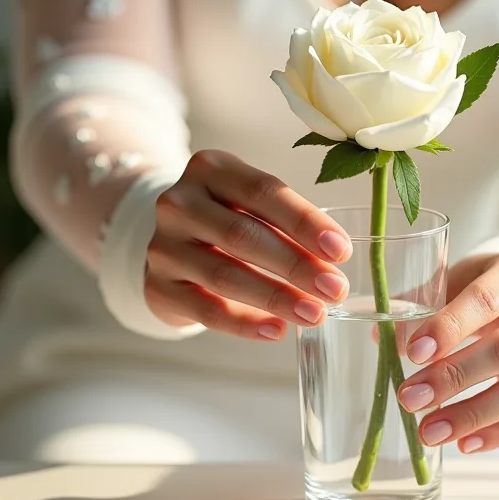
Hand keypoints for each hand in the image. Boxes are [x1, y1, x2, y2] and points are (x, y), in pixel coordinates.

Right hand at [145, 150, 351, 339]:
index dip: (305, 222)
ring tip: (314, 314)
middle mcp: (179, 202)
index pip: (264, 192)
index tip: (341, 251)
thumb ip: (289, 223)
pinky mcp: (157, 287)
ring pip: (224, 275)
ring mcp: (163, 245)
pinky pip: (205, 309)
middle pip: (243, 235)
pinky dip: (243, 323)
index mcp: (212, 169)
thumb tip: (334, 259)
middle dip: (296, 265)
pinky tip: (276, 330)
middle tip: (334, 289)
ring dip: (275, 298)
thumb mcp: (253, 205)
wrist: (175, 245)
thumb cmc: (231, 219)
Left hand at [396, 253, 498, 452]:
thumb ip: (420, 305)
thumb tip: (383, 338)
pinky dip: (497, 434)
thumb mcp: (455, 280)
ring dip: (472, 415)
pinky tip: (463, 443)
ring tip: (429, 431)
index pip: (485, 300)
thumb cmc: (484, 287)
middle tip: (411, 398)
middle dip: (453, 378)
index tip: (412, 354)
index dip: (448, 328)